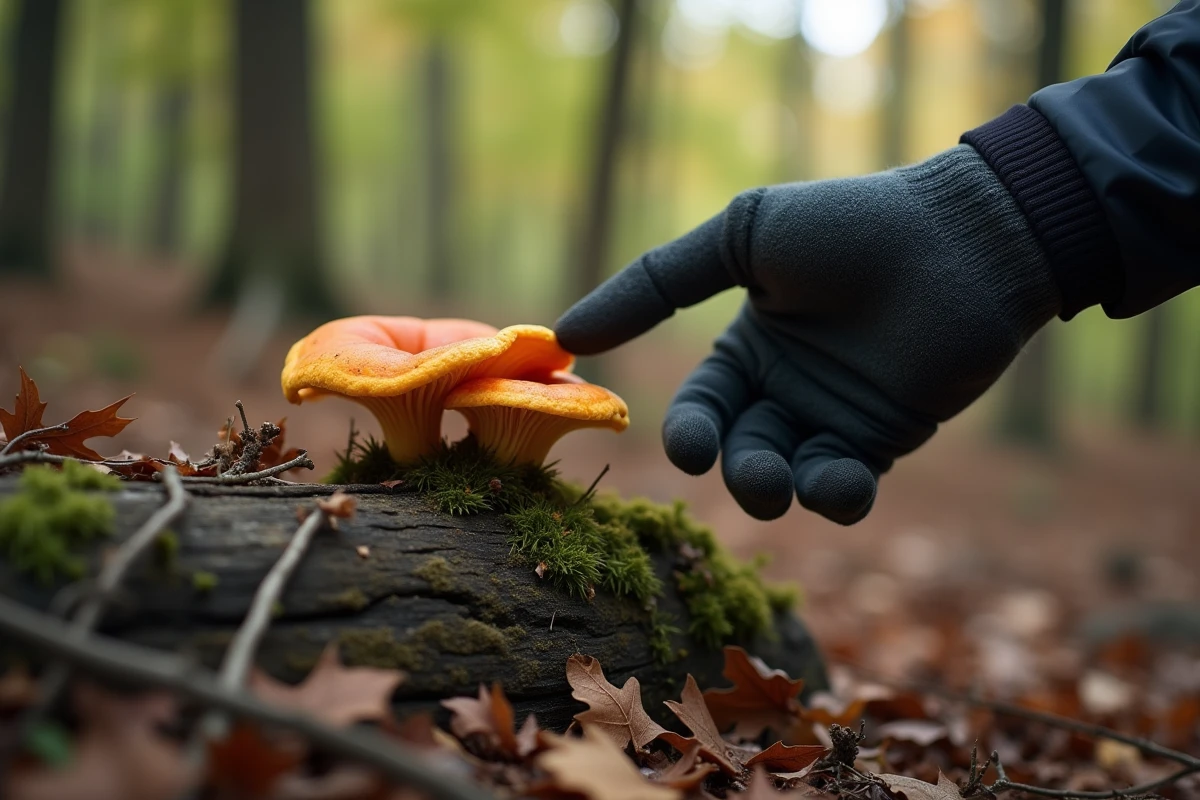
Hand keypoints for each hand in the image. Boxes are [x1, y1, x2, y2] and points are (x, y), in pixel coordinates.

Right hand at [555, 146, 1060, 523]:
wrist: (962, 239)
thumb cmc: (849, 227)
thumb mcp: (740, 239)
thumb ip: (656, 282)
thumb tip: (564, 334)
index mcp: (750, 345)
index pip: (701, 406)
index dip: (689, 432)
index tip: (687, 447)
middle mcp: (786, 387)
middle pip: (738, 451)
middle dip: (735, 470)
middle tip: (742, 470)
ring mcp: (835, 416)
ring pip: (786, 477)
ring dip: (776, 488)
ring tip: (783, 479)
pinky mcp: (886, 438)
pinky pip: (844, 485)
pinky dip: (835, 494)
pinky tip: (841, 480)